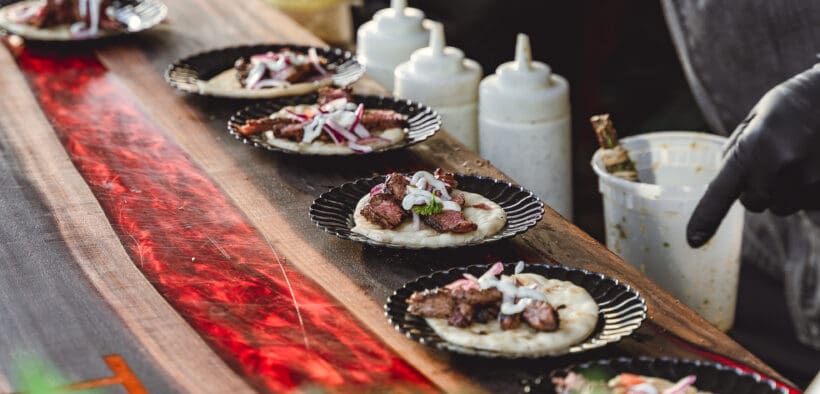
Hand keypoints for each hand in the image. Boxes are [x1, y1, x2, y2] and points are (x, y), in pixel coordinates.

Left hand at [687, 67, 819, 247]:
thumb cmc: (796, 102)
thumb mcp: (756, 118)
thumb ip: (736, 151)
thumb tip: (726, 184)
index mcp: (753, 149)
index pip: (721, 193)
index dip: (705, 218)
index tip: (693, 240)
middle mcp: (780, 171)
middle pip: (754, 203)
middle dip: (758, 186)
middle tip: (775, 156)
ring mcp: (810, 184)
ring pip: (782, 206)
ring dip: (785, 189)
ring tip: (801, 155)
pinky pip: (807, 203)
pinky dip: (807, 188)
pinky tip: (815, 160)